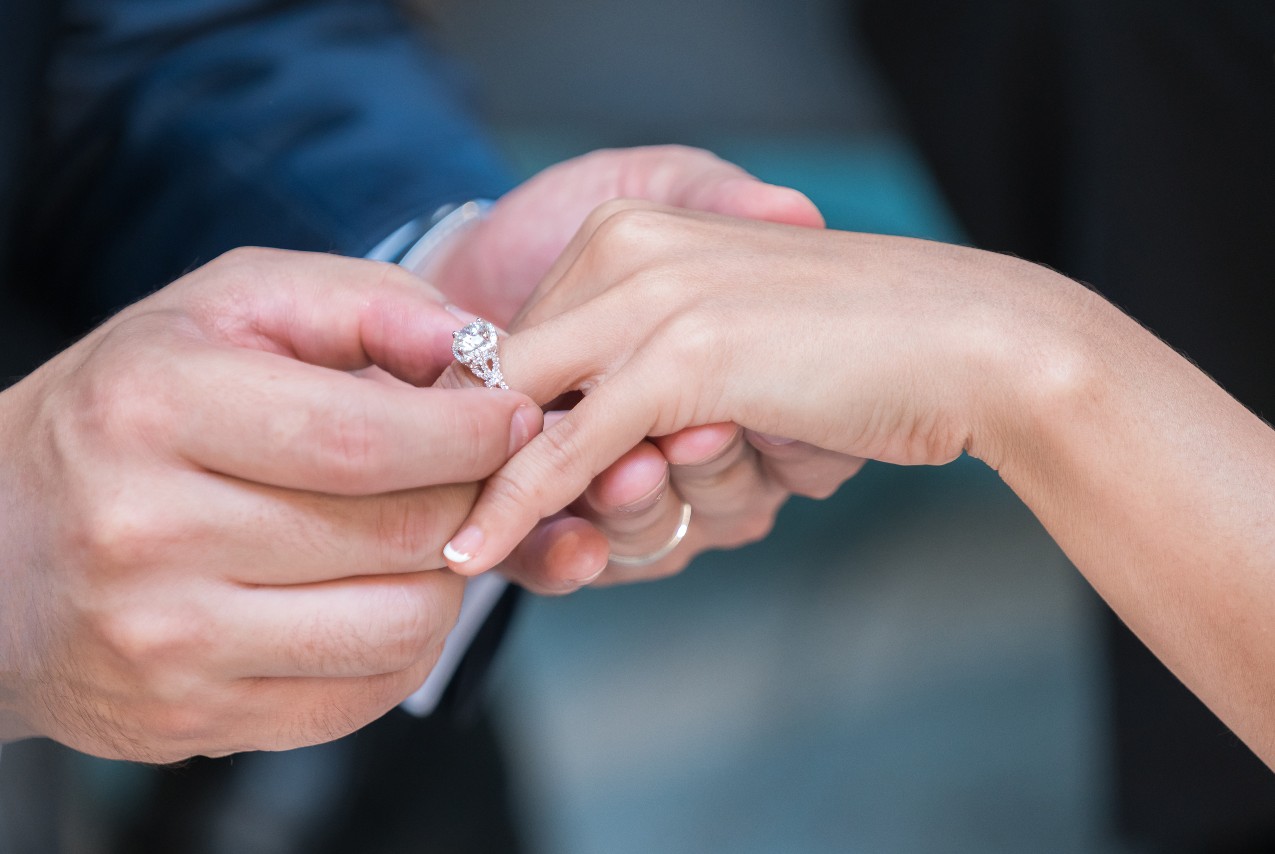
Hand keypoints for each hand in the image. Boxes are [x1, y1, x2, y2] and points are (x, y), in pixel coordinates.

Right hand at [0, 248, 540, 761]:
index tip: (512, 417)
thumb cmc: (134, 408)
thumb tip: (475, 349)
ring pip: (401, 624)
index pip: (362, 439)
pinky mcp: (192, 719)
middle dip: (475, 496)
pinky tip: (382, 589)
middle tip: (482, 471)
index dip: (468, 433)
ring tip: (425, 529)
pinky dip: (407, 639)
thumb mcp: (226, 310)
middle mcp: (150, 533)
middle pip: (395, 532)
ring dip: (450, 573)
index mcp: (155, 408)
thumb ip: (361, 303)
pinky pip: (366, 694)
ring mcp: (168, 642)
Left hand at [438, 201, 1012, 572]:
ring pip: (542, 429)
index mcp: (634, 227)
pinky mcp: (684, 361)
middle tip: (518, 524)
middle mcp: (628, 250)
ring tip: (699, 482)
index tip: (487, 490)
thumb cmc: (861, 342)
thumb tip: (580, 424)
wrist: (972, 337)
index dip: (504, 426)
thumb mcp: (733, 335)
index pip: (523, 343)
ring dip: (602, 497)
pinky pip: (569, 449)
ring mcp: (653, 301)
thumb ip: (648, 356)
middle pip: (514, 386)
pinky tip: (469, 554)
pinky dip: (516, 506)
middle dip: (513, 467)